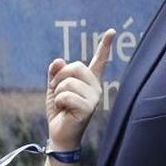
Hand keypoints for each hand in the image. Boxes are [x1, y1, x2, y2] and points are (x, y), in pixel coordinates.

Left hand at [46, 29, 114, 150]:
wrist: (59, 134)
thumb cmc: (59, 111)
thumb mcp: (54, 88)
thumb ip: (56, 72)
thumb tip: (58, 60)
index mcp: (89, 81)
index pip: (99, 60)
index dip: (105, 45)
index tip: (111, 31)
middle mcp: (95, 87)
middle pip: (76, 66)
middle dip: (59, 77)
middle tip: (57, 91)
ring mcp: (94, 97)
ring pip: (68, 82)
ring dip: (58, 92)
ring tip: (62, 104)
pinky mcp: (89, 108)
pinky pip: (66, 95)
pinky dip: (59, 102)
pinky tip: (64, 110)